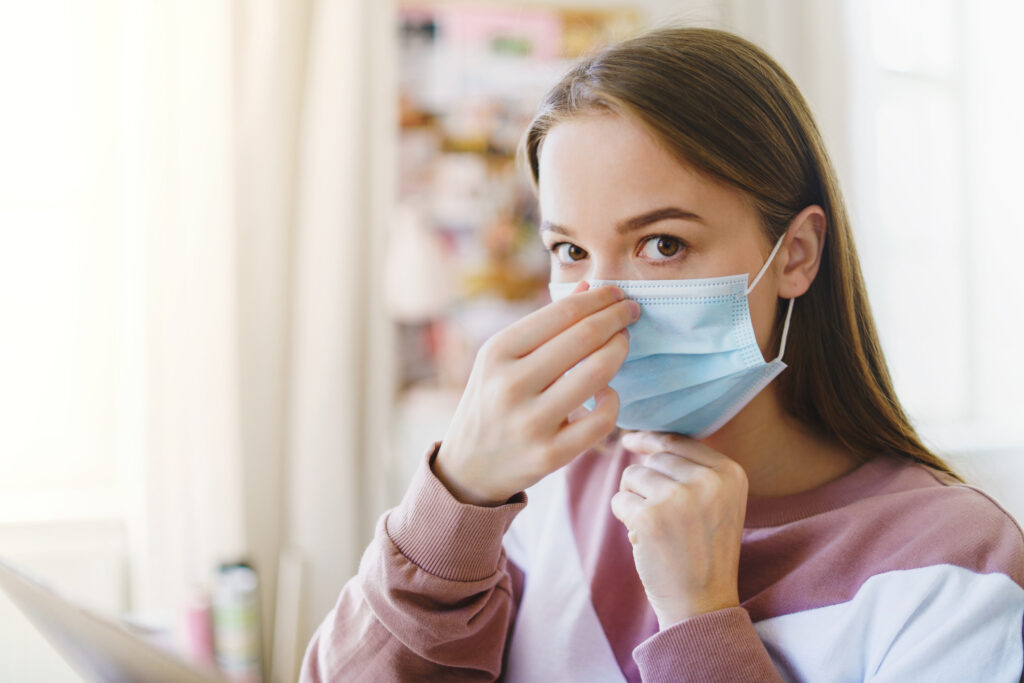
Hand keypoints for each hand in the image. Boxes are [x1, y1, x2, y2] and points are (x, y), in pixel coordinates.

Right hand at [434, 282, 639, 505]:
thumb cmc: (492, 399)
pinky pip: (601, 420)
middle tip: (631, 311)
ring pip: (597, 374)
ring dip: (619, 350)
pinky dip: (613, 400)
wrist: (468, 465)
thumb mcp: (502, 357)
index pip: (562, 313)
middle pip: (584, 337)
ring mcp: (531, 422)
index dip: (599, 299)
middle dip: (617, 317)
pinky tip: (608, 391)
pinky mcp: (551, 454)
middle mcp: (510, 384)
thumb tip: (589, 288)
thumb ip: (544, 324)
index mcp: (497, 352)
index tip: (616, 293)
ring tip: (622, 342)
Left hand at [611, 431, 747, 629]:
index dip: (651, 440)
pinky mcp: (650, 517)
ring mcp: (679, 498)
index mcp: (730, 472)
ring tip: (655, 527)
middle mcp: (708, 481)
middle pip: (653, 458)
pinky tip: (644, 539)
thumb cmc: (703, 550)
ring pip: (632, 476)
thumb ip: (692, 469)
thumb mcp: (717, 502)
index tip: (631, 440)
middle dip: (645, 483)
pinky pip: (619, 500)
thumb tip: (642, 439)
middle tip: (661, 516)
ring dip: (634, 500)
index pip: (678, 441)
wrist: (702, 603)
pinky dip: (624, 518)